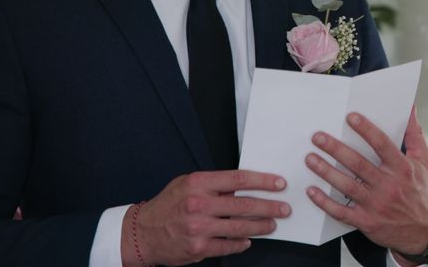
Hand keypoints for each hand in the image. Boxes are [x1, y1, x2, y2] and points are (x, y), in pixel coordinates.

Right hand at [121, 170, 290, 265]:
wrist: (143, 233)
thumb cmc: (168, 205)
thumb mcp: (187, 184)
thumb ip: (214, 184)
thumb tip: (245, 186)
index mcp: (198, 184)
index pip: (239, 179)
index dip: (263, 181)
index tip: (279, 183)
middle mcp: (198, 205)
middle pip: (244, 205)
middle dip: (270, 206)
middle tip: (284, 208)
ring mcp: (199, 228)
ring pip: (240, 227)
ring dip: (261, 226)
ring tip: (272, 224)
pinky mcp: (198, 247)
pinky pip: (229, 245)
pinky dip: (241, 243)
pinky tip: (248, 240)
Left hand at [305, 107, 427, 263]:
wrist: (423, 232)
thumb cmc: (419, 192)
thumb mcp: (423, 162)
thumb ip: (414, 135)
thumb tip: (411, 109)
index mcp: (402, 169)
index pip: (382, 145)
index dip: (366, 130)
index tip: (350, 117)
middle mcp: (388, 186)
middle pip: (358, 164)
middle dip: (336, 149)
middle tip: (318, 137)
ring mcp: (376, 205)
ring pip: (347, 186)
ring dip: (326, 172)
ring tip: (310, 159)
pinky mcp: (366, 221)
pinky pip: (341, 211)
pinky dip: (325, 202)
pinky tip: (312, 191)